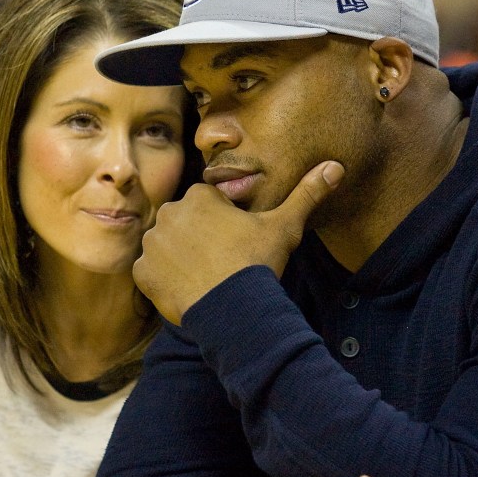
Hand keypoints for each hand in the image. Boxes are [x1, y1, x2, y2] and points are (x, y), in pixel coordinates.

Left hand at [134, 160, 344, 324]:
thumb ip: (306, 194)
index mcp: (198, 196)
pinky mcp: (142, 272)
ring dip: (181, 256)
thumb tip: (335, 167)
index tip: (237, 242)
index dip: (224, 223)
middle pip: (185, 223)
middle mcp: (169, 213)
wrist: (233, 309)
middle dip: (199, 237)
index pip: (208, 203)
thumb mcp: (285, 226)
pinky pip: (152, 272)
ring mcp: (152, 243)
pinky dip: (166, 279)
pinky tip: (190, 288)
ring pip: (167, 245)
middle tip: (223, 261)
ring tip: (207, 275)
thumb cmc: (258, 263)